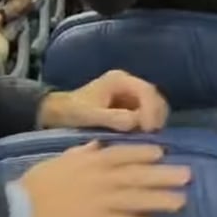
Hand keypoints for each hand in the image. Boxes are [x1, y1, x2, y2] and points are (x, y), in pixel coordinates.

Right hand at [19, 140, 189, 216]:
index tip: (161, 152)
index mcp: (88, 162)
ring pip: (136, 199)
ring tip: (180, 202)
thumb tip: (96, 146)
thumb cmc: (35, 184)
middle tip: (186, 176)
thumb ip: (79, 154)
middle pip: (136, 175)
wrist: (19, 209)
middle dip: (162, 175)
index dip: (143, 153)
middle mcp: (99, 179)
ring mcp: (100, 202)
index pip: (121, 154)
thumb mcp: (57, 162)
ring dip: (160, 200)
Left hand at [39, 69, 169, 132]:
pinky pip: (149, 115)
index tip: (148, 129)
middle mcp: (129, 84)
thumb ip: (113, 118)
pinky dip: (149, 125)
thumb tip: (136, 123)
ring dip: (154, 122)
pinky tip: (141, 136)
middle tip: (149, 135)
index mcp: (119, 80)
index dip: (152, 110)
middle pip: (155, 98)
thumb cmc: (73, 111)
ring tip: (144, 137)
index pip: (146, 91)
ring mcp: (131, 95)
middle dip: (155, 117)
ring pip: (155, 107)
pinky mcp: (132, 107)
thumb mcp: (90, 115)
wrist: (61, 113)